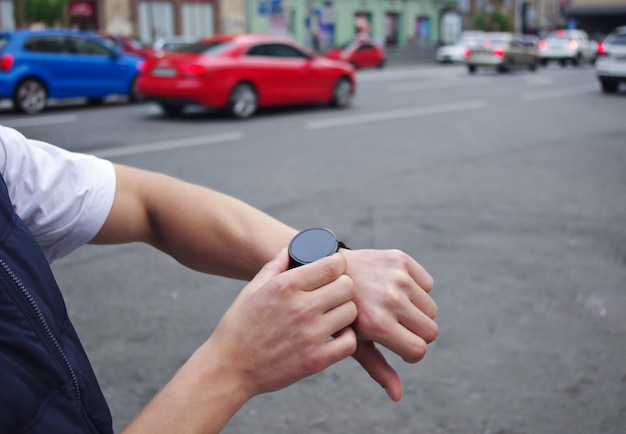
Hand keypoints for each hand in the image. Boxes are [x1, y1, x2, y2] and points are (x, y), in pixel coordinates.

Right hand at [205, 248, 357, 397]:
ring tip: (332, 315)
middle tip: (333, 295)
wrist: (229, 368)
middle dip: (343, 287)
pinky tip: (334, 336)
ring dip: (344, 312)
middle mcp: (301, 307)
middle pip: (347, 286)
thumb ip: (274, 267)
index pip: (333, 265)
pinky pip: (350, 341)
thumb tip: (288, 250)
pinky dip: (346, 338)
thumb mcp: (252, 290)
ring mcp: (311, 334)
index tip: (334, 271)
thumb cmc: (239, 327)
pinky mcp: (316, 359)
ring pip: (351, 312)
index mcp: (286, 286)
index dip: (338, 265)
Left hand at [340, 248, 437, 401]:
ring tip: (392, 306)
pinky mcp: (401, 259)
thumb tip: (397, 396)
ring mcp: (397, 277)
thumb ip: (377, 368)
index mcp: (378, 324)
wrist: (325, 269)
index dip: (411, 353)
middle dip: (417, 333)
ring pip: (431, 309)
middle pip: (431, 331)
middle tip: (397, 327)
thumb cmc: (339, 312)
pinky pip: (428, 284)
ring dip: (417, 311)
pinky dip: (416, 288)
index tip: (400, 347)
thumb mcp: (353, 341)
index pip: (419, 350)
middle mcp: (391, 299)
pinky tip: (394, 287)